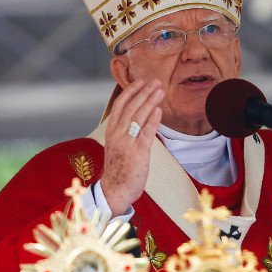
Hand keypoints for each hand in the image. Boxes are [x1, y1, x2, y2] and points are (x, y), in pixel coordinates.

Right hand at [101, 79, 163, 216]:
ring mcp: (127, 143)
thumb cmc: (118, 167)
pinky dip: (153, 120)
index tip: (141, 81)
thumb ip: (124, 130)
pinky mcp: (138, 153)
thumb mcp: (116, 144)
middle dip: (144, 92)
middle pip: (131, 107)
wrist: (115, 190)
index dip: (131, 91)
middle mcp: (117, 134)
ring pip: (139, 116)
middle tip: (156, 82)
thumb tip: (136, 115)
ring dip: (150, 101)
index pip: (120, 105)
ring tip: (160, 91)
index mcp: (111, 131)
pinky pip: (146, 133)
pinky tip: (159, 110)